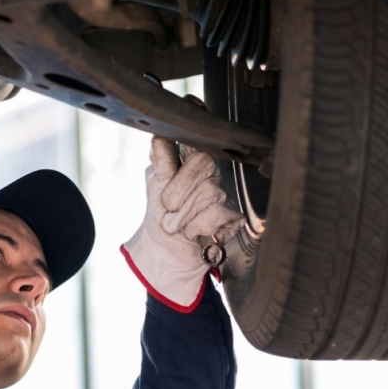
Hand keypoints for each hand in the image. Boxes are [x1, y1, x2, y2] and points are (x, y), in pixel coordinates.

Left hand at [121, 136, 243, 311]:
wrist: (165, 254)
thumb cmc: (160, 218)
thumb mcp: (155, 185)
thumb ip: (162, 161)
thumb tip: (161, 135)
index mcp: (190, 162)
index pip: (196, 141)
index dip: (191, 143)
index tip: (182, 145)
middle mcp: (209, 174)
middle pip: (203, 162)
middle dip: (178, 190)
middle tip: (168, 207)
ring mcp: (223, 194)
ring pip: (209, 191)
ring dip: (185, 214)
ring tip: (179, 224)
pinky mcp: (232, 217)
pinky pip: (217, 213)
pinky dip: (199, 227)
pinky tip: (196, 233)